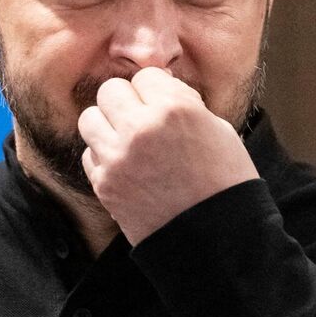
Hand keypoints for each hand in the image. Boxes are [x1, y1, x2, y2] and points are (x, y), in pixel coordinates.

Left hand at [77, 66, 260, 244]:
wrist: (216, 240)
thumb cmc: (226, 182)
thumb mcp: (218, 129)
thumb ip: (184, 103)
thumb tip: (160, 87)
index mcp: (175, 108)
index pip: (145, 76)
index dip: (155, 91)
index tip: (163, 105)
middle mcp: (140, 128)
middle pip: (109, 91)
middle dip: (126, 102)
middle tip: (141, 119)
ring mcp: (118, 157)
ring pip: (89, 119)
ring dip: (107, 126)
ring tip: (127, 141)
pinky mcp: (104, 185)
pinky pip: (89, 154)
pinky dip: (104, 157)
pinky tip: (127, 167)